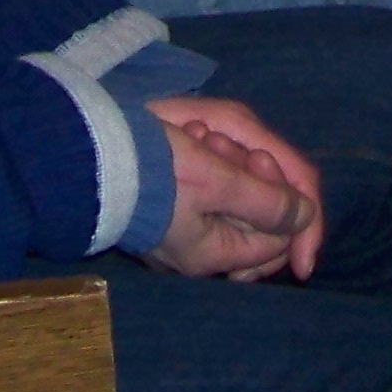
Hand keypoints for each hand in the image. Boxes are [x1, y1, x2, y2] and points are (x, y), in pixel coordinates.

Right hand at [144, 96, 325, 280]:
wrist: (87, 156)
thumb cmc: (155, 170)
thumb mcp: (219, 181)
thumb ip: (267, 201)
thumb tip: (304, 217)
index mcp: (213, 254)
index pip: (277, 238)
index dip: (283, 197)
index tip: (258, 157)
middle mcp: (196, 255)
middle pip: (253, 222)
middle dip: (253, 177)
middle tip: (227, 142)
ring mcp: (177, 238)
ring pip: (229, 204)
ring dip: (228, 165)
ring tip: (203, 135)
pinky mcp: (160, 216)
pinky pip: (202, 195)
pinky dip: (206, 166)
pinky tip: (190, 140)